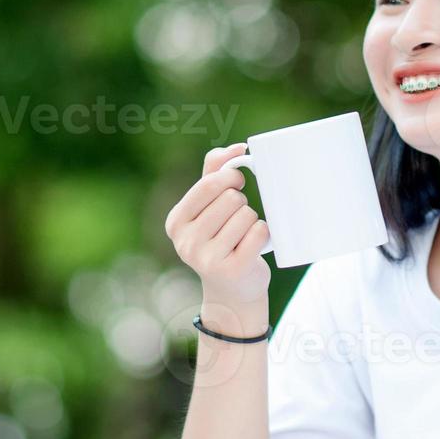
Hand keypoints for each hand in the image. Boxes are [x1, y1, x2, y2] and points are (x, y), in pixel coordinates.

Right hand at [164, 143, 271, 314]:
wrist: (232, 290)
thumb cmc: (221, 239)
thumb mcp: (209, 206)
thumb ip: (215, 172)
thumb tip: (238, 148)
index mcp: (176, 222)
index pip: (209, 184)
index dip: (230, 177)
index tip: (237, 182)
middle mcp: (186, 242)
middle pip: (230, 198)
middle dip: (241, 203)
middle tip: (237, 218)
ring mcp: (207, 259)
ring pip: (246, 214)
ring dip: (252, 220)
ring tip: (243, 235)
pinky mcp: (233, 269)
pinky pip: (258, 232)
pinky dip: (263, 234)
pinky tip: (254, 245)